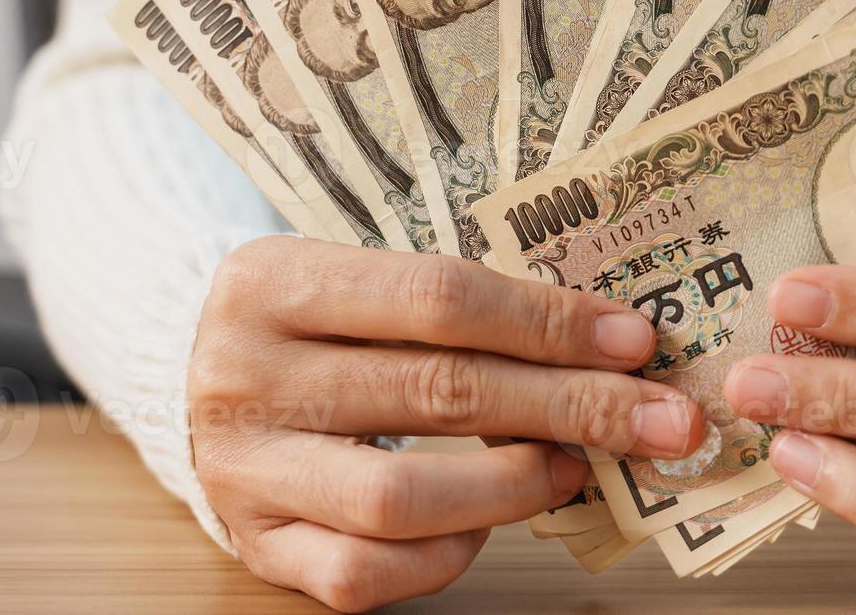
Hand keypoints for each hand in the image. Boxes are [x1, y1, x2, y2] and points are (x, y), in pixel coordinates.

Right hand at [190, 236, 704, 611]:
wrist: (197, 386)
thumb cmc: (309, 327)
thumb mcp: (354, 282)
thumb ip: (455, 307)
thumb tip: (609, 346)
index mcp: (270, 282)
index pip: (435, 296)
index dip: (547, 321)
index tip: (635, 339)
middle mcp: (243, 374)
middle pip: (436, 392)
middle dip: (568, 405)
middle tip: (657, 421)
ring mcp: (243, 469)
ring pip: (400, 497)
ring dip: (513, 487)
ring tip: (572, 469)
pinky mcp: (256, 544)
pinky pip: (365, 573)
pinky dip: (444, 554)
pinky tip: (483, 523)